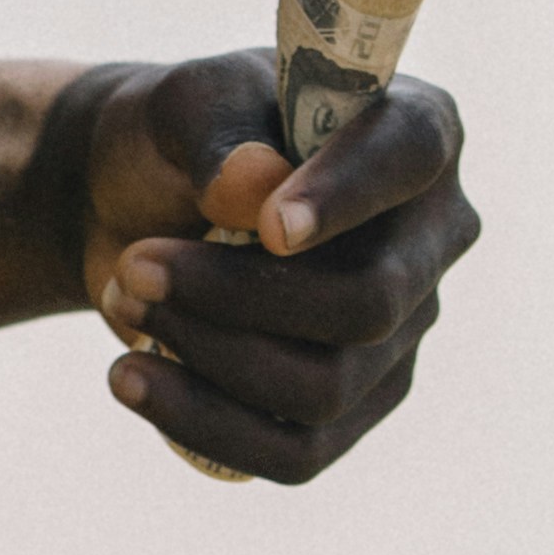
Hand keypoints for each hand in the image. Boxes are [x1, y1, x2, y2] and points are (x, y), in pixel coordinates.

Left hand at [73, 48, 477, 485]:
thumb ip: (215, 128)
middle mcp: (430, 238)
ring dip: (207, 355)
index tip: (266, 225)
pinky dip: (205, 424)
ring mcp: (401, 333)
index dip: (347, 196)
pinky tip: (130, 378)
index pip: (409, 156)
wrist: (136, 202)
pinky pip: (297, 454)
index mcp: (416, 130)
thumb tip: (254, 184)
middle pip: (371, 303)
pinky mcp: (353, 406)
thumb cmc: (181, 133)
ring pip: (326, 389)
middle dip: (238, 297)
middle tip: (137, 266)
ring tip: (123, 301)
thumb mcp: (181, 101)